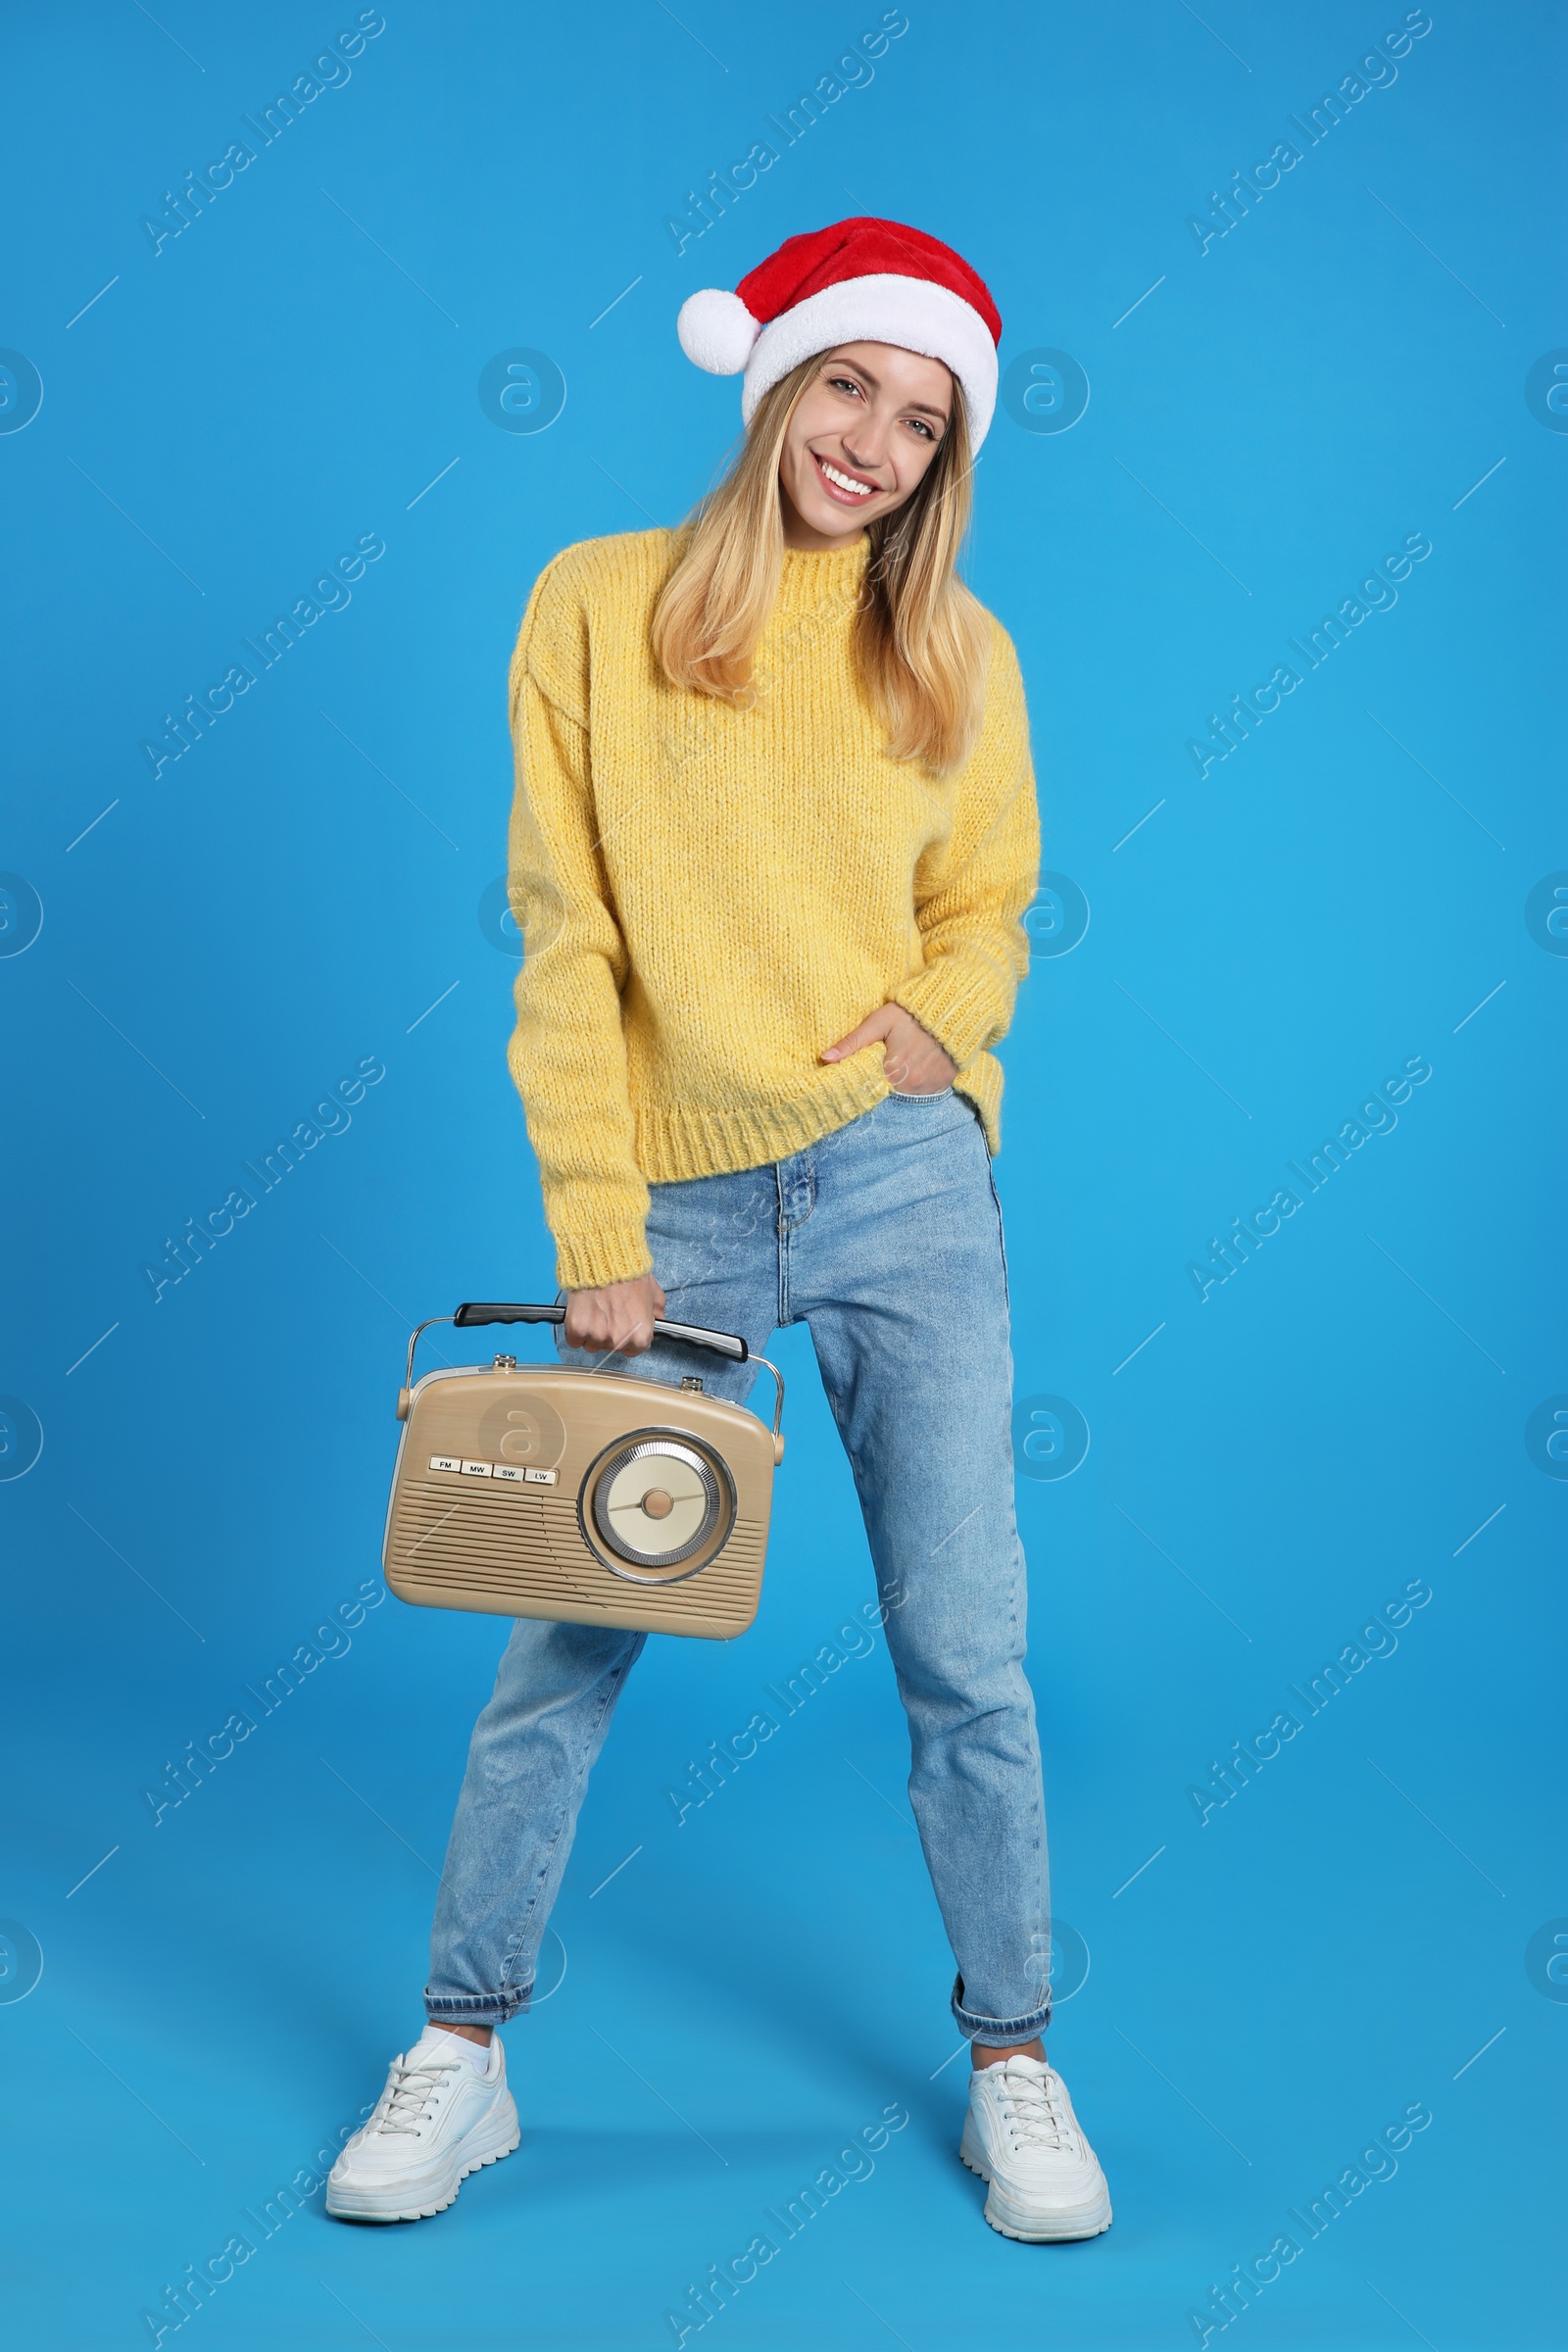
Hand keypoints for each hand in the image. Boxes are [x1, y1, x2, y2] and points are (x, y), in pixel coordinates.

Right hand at [563, 1272, 666, 1355]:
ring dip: (592, 1332)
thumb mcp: (654, 1295)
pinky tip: (583, 1313)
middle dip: (609, 1333)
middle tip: (608, 1311)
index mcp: (641, 1336)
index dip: (627, 1337)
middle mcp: (619, 1340)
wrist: (606, 1259)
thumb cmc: (629, 1274)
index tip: (622, 1326)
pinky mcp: (577, 1329)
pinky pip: (574, 1340)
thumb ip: (657, 1315)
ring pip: (591, 1345)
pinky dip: (576, 1330)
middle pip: (610, 1348)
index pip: (633, 1350)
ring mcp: (597, 1336)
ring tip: (596, 1309)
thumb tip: (657, 1325)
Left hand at [821, 1001, 957, 1094]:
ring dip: (900, 1084)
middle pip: (887, 1093)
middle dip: (881, 1082)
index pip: (868, 1089)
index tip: (861, 1072)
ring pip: (906, 1095)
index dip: (863, 1081)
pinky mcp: (943, 1084)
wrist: (953, 1007)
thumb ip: (852, 1042)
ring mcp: (930, 1087)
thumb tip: (824, 1059)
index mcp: (893, 1071)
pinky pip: (924, 1092)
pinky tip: (917, 1066)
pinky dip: (918, 1083)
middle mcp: (912, 1085)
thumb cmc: (911, 1012)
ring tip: (902, 1063)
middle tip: (884, 1062)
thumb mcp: (879, 1022)